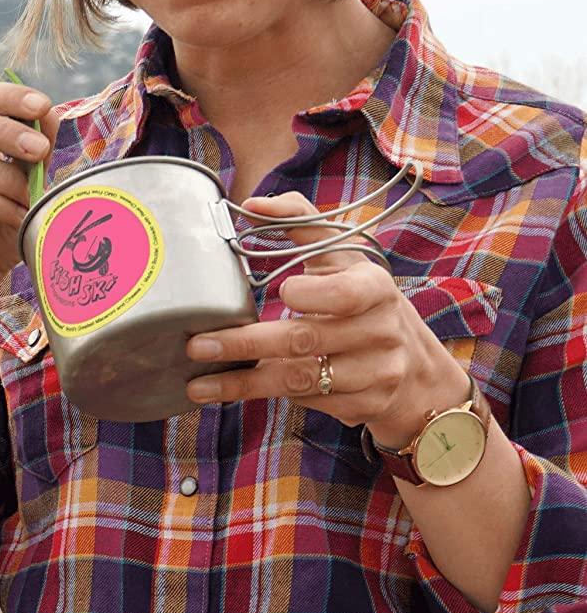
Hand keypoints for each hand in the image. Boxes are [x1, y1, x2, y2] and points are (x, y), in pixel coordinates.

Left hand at [181, 190, 470, 444]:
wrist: (415, 368)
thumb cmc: (362, 300)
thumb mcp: (344, 259)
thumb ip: (302, 223)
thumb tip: (252, 205)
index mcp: (375, 288)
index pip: (346, 294)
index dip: (311, 294)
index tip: (280, 292)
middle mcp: (381, 332)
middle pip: (305, 341)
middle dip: (245, 345)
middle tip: (198, 345)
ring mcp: (376, 374)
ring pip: (300, 381)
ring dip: (244, 383)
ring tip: (199, 384)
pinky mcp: (365, 407)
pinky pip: (309, 403)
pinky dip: (272, 397)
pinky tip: (238, 391)